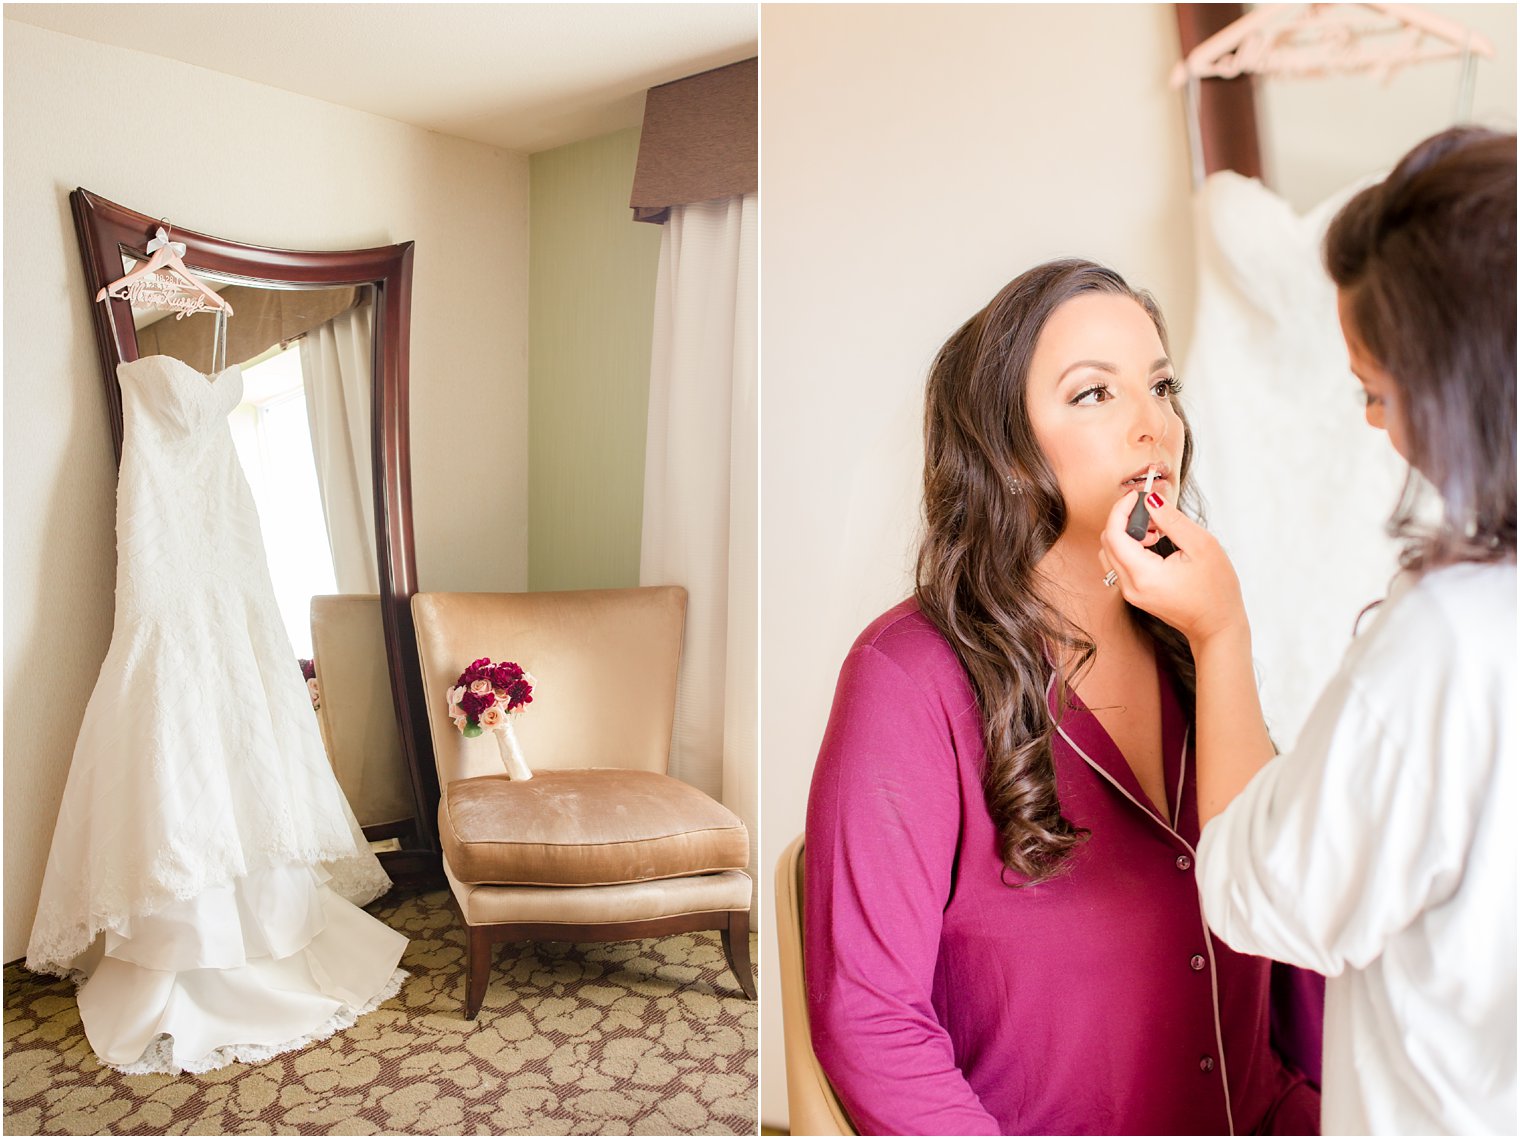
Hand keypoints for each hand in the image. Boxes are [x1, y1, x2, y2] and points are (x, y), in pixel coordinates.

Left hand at [1100, 491, 1247, 647]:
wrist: (1217, 625)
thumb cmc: (1216, 590)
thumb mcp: (1201, 546)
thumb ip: (1172, 521)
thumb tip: (1150, 501)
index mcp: (1143, 575)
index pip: (1113, 534)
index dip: (1121, 509)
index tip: (1137, 496)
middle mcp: (1130, 586)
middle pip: (1107, 542)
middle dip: (1124, 520)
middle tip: (1150, 511)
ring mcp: (1129, 592)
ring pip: (1110, 553)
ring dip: (1126, 534)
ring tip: (1157, 532)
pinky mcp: (1134, 594)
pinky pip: (1119, 564)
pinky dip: (1129, 548)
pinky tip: (1153, 545)